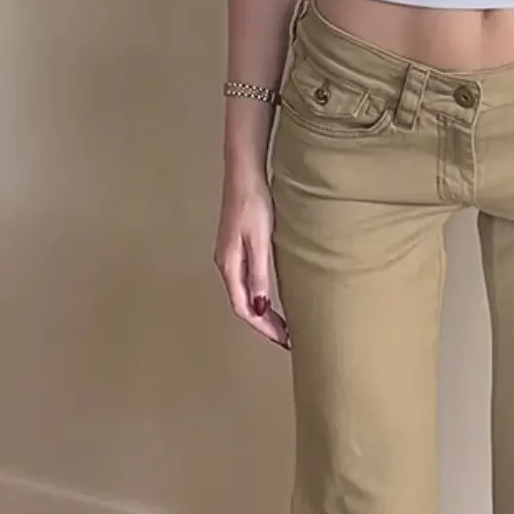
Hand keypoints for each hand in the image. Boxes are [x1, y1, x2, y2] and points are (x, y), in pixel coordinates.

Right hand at [214, 178, 289, 349]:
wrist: (244, 173)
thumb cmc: (253, 202)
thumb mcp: (260, 241)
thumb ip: (259, 275)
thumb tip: (260, 307)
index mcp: (229, 265)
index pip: (243, 308)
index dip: (262, 328)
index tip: (282, 340)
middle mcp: (226, 264)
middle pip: (242, 305)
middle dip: (264, 325)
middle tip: (287, 339)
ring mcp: (230, 256)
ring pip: (244, 295)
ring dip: (262, 313)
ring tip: (283, 325)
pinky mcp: (237, 248)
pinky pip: (246, 282)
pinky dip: (259, 297)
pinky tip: (272, 300)